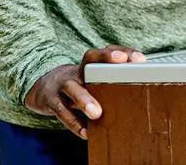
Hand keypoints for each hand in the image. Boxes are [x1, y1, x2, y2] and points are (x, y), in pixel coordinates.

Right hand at [24, 45, 146, 138]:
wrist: (43, 87)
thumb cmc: (79, 83)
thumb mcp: (92, 78)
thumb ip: (113, 79)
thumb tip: (142, 88)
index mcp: (90, 64)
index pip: (107, 51)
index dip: (122, 52)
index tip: (140, 59)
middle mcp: (77, 70)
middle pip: (89, 60)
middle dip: (105, 61)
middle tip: (122, 71)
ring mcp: (63, 84)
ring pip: (73, 87)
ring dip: (85, 100)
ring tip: (97, 113)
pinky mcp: (51, 101)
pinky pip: (61, 111)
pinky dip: (74, 123)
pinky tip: (86, 132)